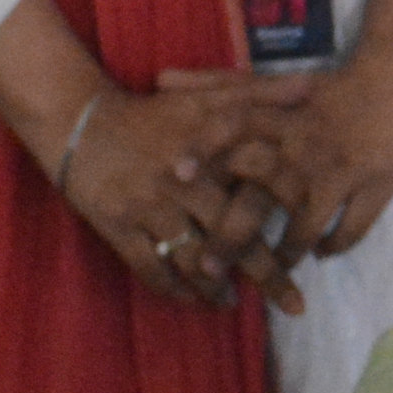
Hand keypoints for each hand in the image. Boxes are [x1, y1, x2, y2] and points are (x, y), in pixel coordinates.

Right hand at [54, 83, 293, 314]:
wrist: (80, 122)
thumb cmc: (152, 112)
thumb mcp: (206, 96)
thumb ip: (259, 94)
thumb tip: (311, 87)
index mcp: (213, 152)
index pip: (262, 183)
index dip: (289, 208)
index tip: (312, 233)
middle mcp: (186, 183)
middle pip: (235, 235)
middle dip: (267, 274)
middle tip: (294, 305)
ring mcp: (152, 208)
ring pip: (194, 259)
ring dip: (216, 288)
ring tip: (234, 304)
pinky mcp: (120, 226)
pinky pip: (150, 267)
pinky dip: (172, 289)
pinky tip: (190, 300)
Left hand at [196, 40, 392, 260]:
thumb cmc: (340, 81)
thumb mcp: (278, 79)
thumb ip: (218, 84)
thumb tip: (159, 78)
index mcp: (284, 116)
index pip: (234, 128)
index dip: (203, 149)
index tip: (174, 176)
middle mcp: (307, 145)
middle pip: (259, 198)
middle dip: (231, 238)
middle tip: (209, 269)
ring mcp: (343, 169)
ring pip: (304, 226)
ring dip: (286, 254)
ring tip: (274, 268)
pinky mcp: (379, 183)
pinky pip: (351, 229)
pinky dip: (334, 246)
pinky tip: (323, 252)